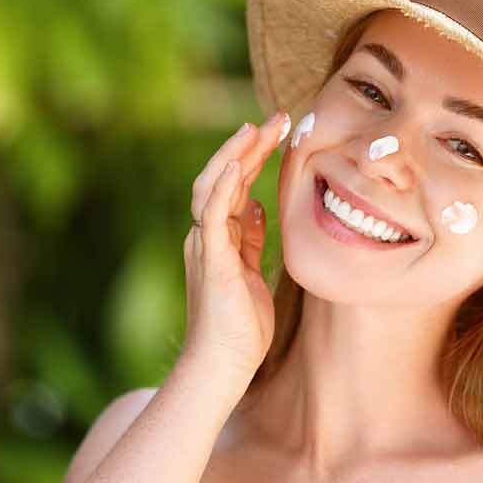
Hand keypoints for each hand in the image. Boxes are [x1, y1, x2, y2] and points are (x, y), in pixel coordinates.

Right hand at [182, 110, 290, 376]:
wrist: (222, 365)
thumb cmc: (240, 326)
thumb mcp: (250, 272)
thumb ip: (249, 238)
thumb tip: (256, 205)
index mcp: (218, 237)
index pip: (234, 185)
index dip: (253, 156)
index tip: (277, 132)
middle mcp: (206, 236)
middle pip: (222, 177)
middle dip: (247, 146)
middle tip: (275, 118)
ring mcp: (205, 247)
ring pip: (213, 188)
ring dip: (235, 156)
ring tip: (256, 129)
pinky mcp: (212, 262)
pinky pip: (212, 218)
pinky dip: (223, 190)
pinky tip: (237, 167)